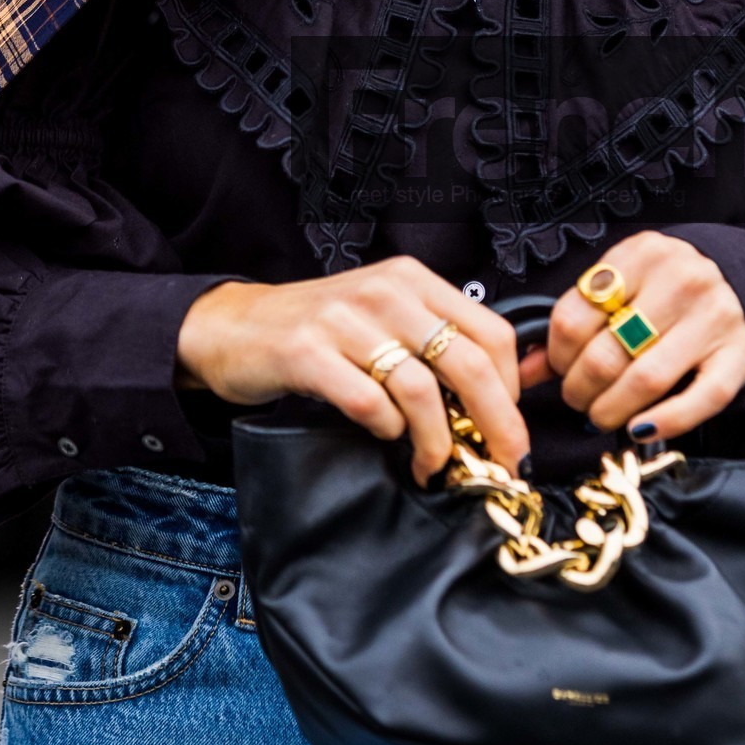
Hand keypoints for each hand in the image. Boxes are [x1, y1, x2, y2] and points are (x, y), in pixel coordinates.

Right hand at [177, 257, 524, 485]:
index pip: (491, 332)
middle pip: (466, 363)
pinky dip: (387, 430)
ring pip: (420, 389)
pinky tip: (385, 436)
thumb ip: (434, 343)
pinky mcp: (307, 353)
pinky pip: (368, 403)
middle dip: (495, 422)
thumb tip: (497, 400)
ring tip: (431, 463)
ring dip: (436, 440)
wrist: (233, 328)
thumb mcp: (383, 318)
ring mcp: (344, 320)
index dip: (512, 389)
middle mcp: (383, 292)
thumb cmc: (317, 331)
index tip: (511, 427)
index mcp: (412, 280)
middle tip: (502, 461)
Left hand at [528, 231, 744, 443]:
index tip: (560, 369)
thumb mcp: (620, 287)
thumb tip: (522, 372)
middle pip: (606, 354)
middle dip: (579, 390)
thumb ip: (574, 323)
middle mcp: (681, 280)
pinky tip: (640, 428)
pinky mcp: (740, 354)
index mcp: (641, 255)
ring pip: (646, 379)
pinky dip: (666, 421)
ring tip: (602, 414)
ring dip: (612, 410)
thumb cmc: (665, 290)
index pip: (573, 318)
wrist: (741, 281)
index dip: (557, 356)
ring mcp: (715, 317)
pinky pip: (701, 399)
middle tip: (578, 400)